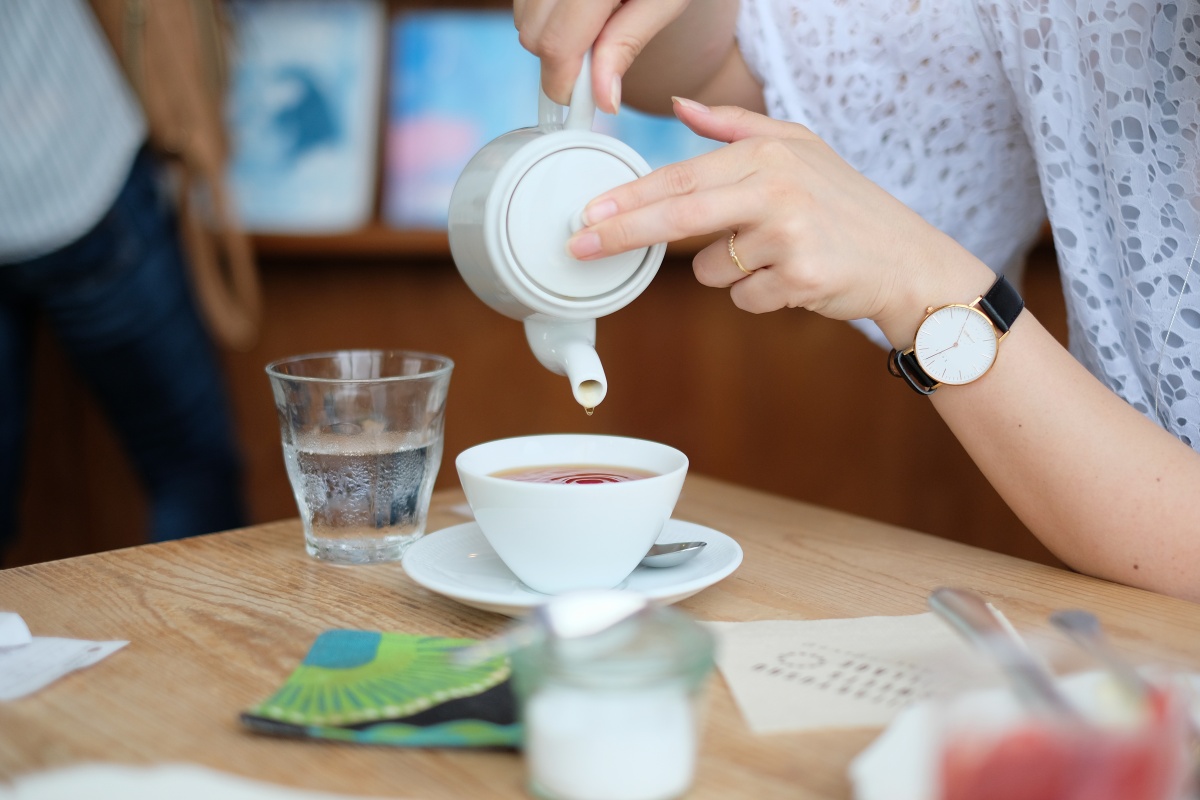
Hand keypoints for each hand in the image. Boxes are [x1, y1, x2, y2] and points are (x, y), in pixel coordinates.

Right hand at [514, 0, 691, 113]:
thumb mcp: (665, 0)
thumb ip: (627, 44)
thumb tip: (604, 99)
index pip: (557, 45)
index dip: (566, 84)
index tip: (583, 103)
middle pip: (532, 36)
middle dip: (561, 59)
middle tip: (600, 55)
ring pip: (522, 20)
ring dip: (552, 35)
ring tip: (595, 20)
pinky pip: (522, 1)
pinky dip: (546, 14)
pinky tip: (578, 7)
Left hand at [567, 98, 988, 337]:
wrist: (905, 259)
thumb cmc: (845, 205)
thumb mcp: (798, 147)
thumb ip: (734, 126)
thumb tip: (680, 107)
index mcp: (767, 155)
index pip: (682, 178)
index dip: (629, 198)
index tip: (588, 213)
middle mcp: (776, 190)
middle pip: (678, 218)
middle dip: (623, 234)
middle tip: (580, 245)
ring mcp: (788, 237)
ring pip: (709, 271)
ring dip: (729, 272)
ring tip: (775, 256)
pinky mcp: (799, 280)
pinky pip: (742, 299)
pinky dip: (758, 296)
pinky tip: (792, 279)